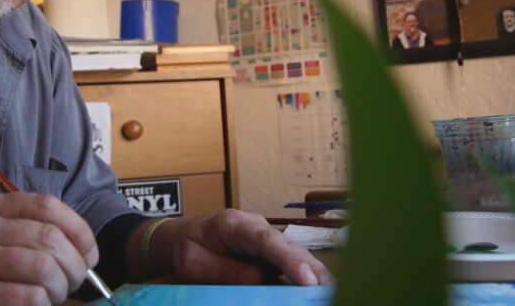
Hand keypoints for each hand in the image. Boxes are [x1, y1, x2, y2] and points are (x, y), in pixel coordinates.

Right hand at [0, 190, 97, 305]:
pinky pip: (29, 296)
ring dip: (60, 288)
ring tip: (54, 297)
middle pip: (50, 237)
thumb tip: (84, 247)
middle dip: (74, 265)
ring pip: (44, 267)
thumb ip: (24, 232)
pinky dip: (43, 304)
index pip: (46, 206)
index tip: (90, 254)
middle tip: (74, 282)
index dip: (79, 231)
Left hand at [144, 209, 331, 285]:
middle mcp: (255, 226)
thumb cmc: (189, 249)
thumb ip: (227, 271)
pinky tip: (318, 290)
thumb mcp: (195, 265)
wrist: (183, 239)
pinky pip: (289, 264)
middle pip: (288, 245)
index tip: (306, 278)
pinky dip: (305, 277)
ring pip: (294, 254)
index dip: (288, 258)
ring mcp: (266, 238)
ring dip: (313, 273)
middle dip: (311, 267)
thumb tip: (262, 280)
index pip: (265, 240)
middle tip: (330, 289)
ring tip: (331, 291)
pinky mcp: (271, 253)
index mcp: (233, 224)